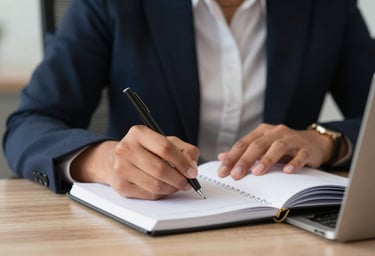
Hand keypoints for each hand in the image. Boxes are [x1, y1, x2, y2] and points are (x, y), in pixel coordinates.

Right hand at [71, 125, 198, 199]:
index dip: (182, 162)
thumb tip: (192, 166)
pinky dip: (161, 194)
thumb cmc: (144, 150)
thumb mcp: (166, 141)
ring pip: (155, 185)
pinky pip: (149, 195)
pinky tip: (163, 187)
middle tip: (187, 182)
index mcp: (138, 133)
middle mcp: (126, 149)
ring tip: (177, 185)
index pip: (165, 148)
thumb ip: (185, 150)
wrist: (114, 159)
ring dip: (172, 188)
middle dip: (179, 179)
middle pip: (160, 169)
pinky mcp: (121, 185)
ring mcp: (121, 168)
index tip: (192, 171)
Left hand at [217, 123, 340, 179]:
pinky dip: (293, 163)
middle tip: (236, 174)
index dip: (231, 157)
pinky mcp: (306, 149)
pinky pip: (300, 155)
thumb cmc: (283, 147)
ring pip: (277, 147)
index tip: (222, 171)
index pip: (243, 144)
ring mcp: (292, 140)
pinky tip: (287, 171)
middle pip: (257, 145)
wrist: (312, 142)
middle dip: (245, 160)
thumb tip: (222, 158)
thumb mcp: (262, 147)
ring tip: (257, 172)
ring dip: (266, 160)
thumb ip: (243, 152)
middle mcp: (275, 132)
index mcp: (262, 132)